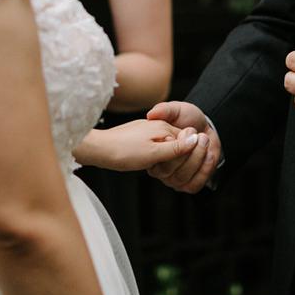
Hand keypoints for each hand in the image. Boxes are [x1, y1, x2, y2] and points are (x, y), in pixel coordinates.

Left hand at [75, 119, 198, 171]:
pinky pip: (158, 148)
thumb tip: (195, 139)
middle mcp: (159, 126)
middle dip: (176, 160)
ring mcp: (150, 130)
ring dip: (165, 160)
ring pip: (169, 148)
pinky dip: (156, 158)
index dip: (186, 158)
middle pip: (180, 144)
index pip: (188, 143)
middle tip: (159, 167)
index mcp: (165, 128)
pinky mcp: (142, 137)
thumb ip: (176, 147)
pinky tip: (148, 164)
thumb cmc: (123, 152)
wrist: (98, 149)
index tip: (175, 169)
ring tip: (152, 166)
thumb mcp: (153, 153)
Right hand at [145, 101, 220, 192]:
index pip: (155, 157)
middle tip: (195, 133)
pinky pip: (195, 184)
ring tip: (204, 139)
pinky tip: (209, 154)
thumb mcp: (176, 110)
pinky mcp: (189, 184)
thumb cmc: (187, 119)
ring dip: (197, 157)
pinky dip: (204, 169)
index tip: (181, 131)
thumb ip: (164, 110)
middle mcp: (160, 169)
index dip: (170, 145)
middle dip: (185, 151)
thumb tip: (151, 114)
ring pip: (182, 177)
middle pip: (168, 170)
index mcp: (152, 152)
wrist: (204, 127)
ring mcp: (174, 179)